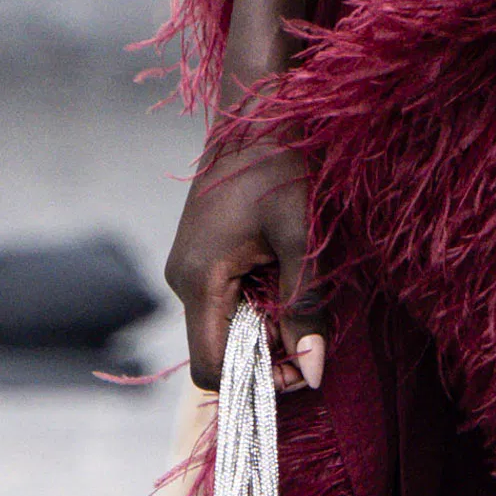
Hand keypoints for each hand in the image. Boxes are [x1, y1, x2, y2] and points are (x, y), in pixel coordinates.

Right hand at [164, 131, 325, 394]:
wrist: (256, 114)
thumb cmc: (280, 168)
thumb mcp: (301, 240)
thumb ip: (305, 308)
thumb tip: (313, 372)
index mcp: (199, 280)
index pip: (212, 369)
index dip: (257, 381)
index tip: (301, 366)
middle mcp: (182, 281)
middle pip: (220, 351)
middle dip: (267, 353)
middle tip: (312, 331)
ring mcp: (188, 268)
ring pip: (225, 326)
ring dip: (266, 326)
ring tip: (299, 290)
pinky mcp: (200, 257)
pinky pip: (225, 301)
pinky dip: (257, 303)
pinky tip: (283, 274)